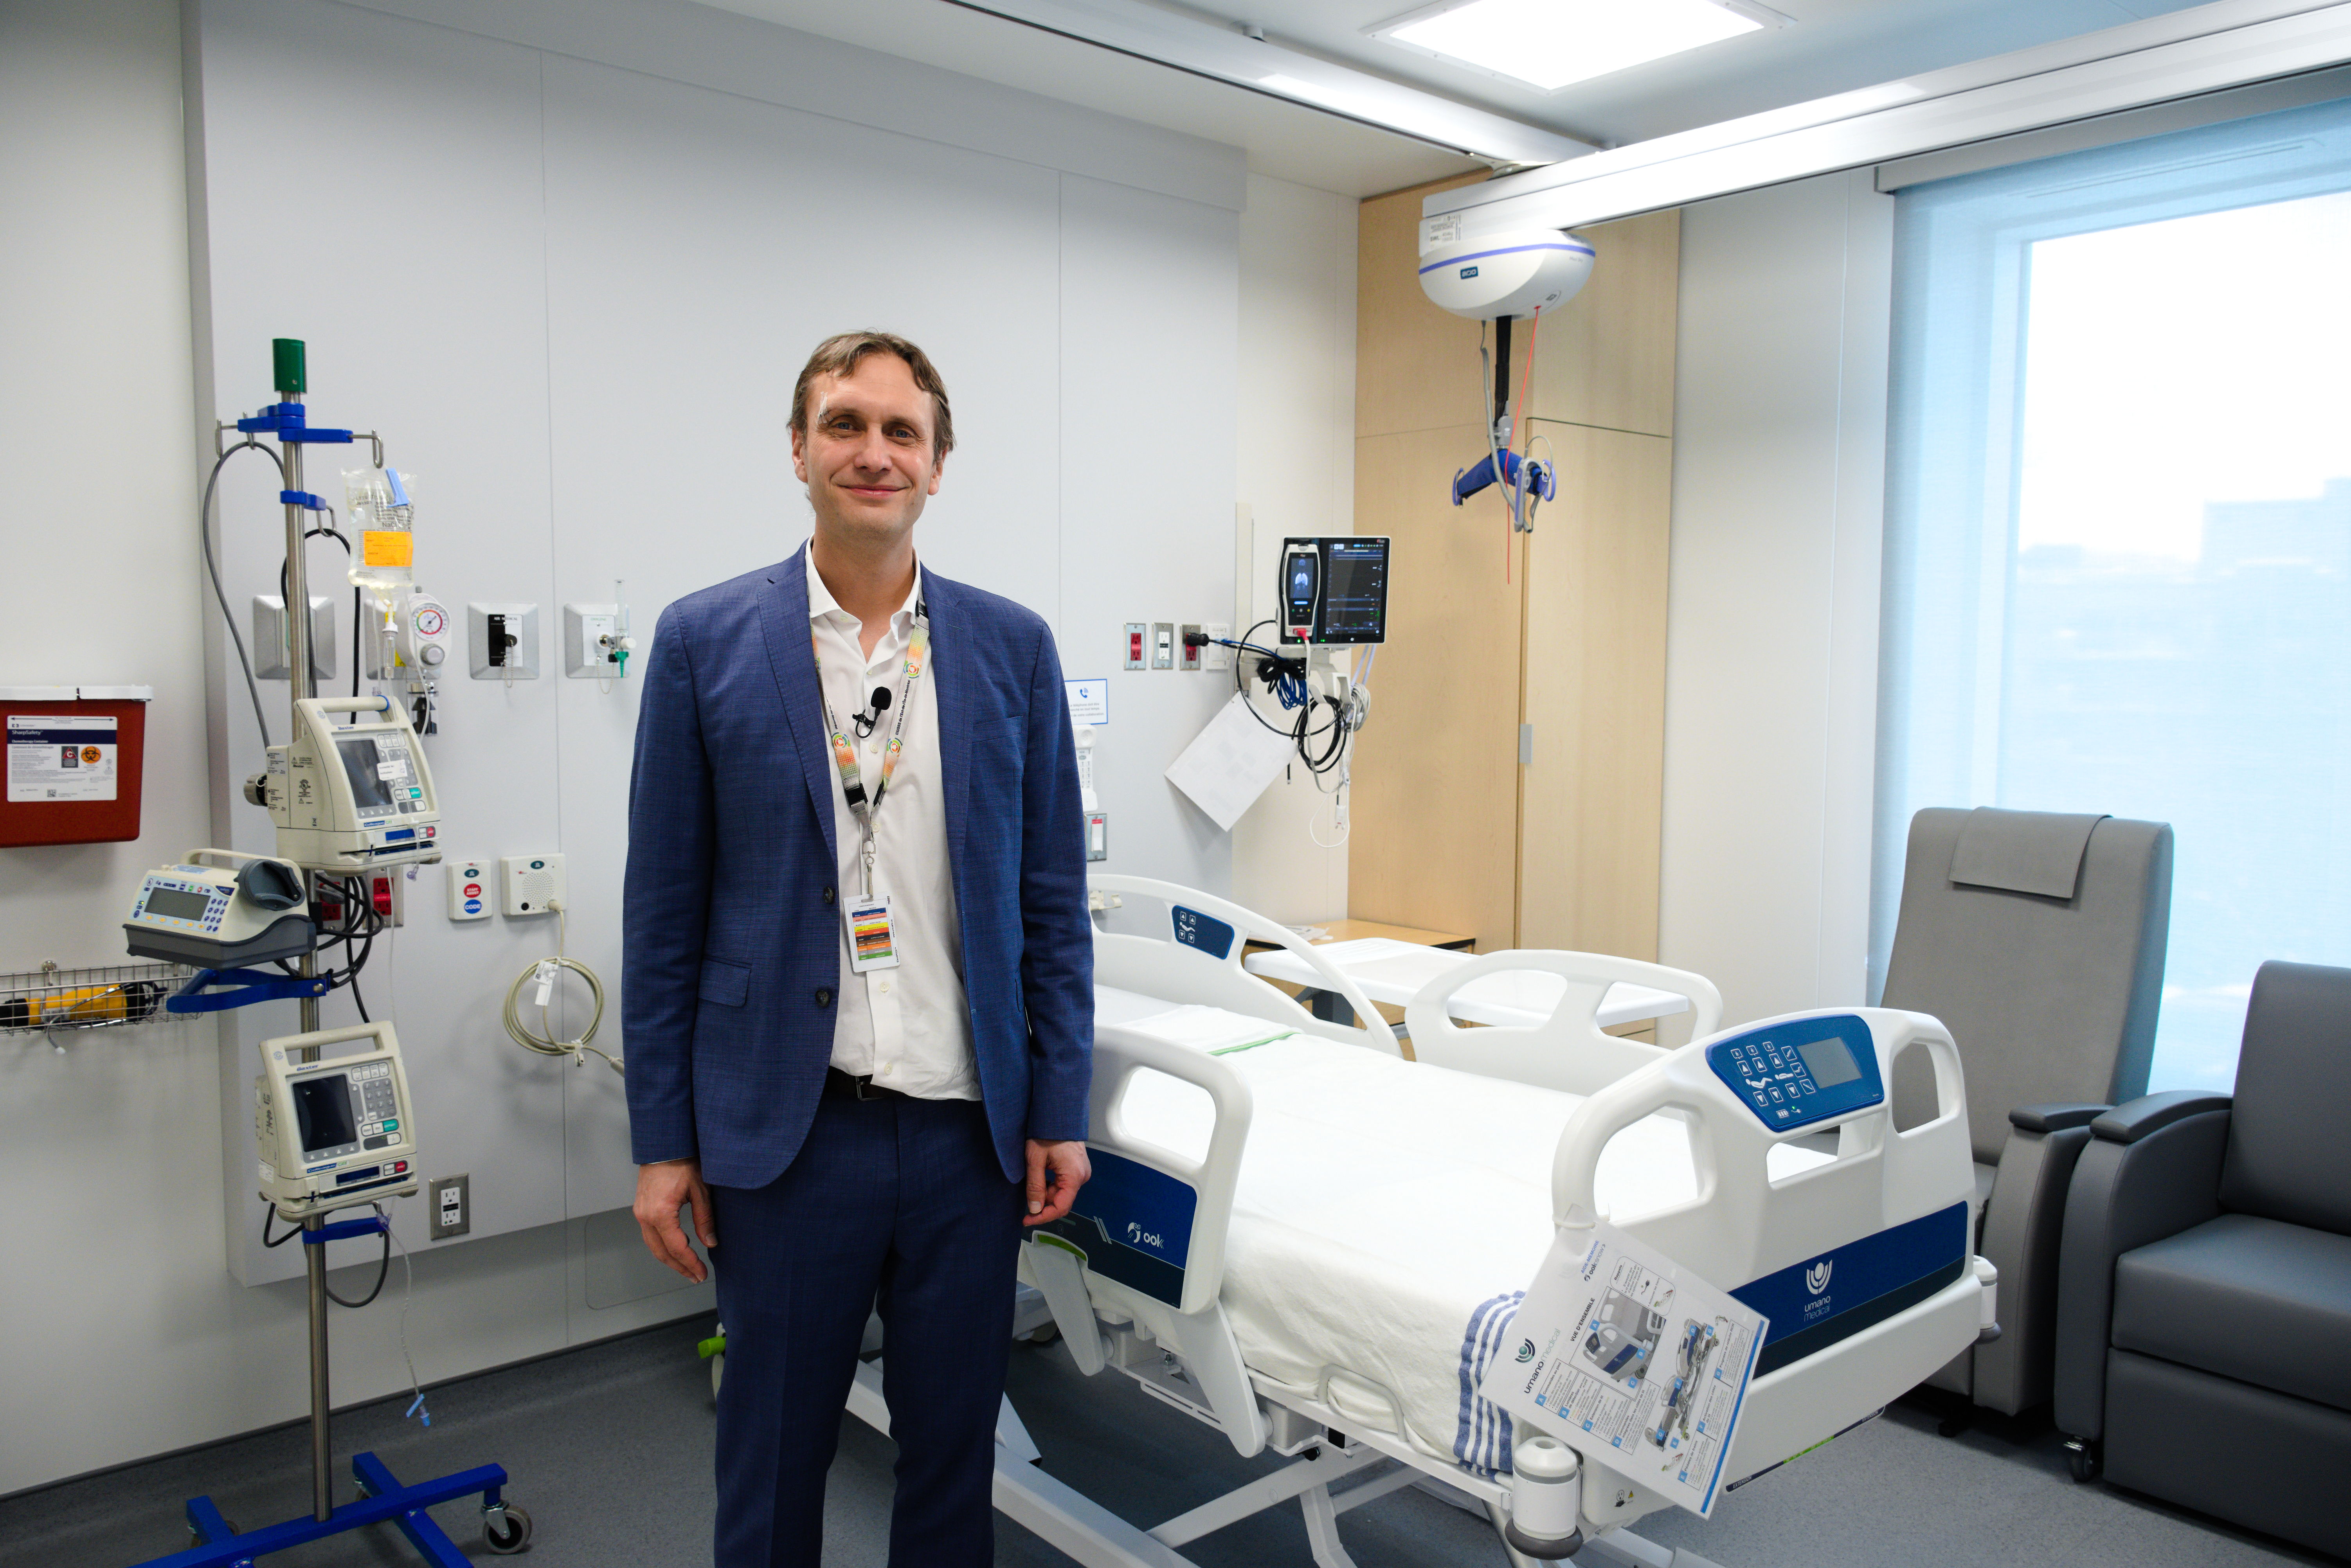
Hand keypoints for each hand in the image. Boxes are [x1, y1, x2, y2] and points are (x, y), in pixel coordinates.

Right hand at [634, 1158, 715, 1281]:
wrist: (664, 1145)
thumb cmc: (682, 1162)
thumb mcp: (700, 1190)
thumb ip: (704, 1219)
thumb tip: (710, 1242)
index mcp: (660, 1213)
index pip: (676, 1248)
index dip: (690, 1263)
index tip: (701, 1273)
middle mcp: (646, 1216)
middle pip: (661, 1252)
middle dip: (679, 1267)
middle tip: (695, 1277)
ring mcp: (641, 1213)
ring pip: (653, 1246)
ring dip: (669, 1259)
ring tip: (686, 1268)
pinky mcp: (641, 1208)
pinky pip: (650, 1235)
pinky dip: (662, 1246)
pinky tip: (674, 1250)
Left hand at [1023, 1138, 1090, 1226]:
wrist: (1057, 1113)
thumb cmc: (1047, 1132)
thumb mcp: (1035, 1160)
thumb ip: (1035, 1186)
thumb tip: (1034, 1208)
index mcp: (1074, 1176)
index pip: (1061, 1207)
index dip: (1043, 1217)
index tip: (1028, 1219)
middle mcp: (1082, 1176)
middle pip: (1062, 1201)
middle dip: (1043, 1205)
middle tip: (1025, 1204)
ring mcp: (1081, 1172)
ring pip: (1062, 1193)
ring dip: (1045, 1194)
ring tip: (1031, 1183)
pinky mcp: (1077, 1168)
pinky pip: (1064, 1184)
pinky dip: (1051, 1185)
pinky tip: (1040, 1178)